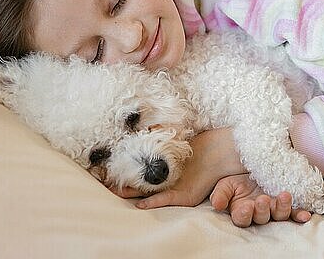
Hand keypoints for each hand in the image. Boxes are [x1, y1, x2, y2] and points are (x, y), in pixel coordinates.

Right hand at [111, 128, 245, 207]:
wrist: (219, 153)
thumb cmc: (196, 145)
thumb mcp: (172, 137)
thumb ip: (156, 131)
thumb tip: (137, 116)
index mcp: (161, 171)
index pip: (137, 173)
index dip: (122, 172)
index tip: (105, 172)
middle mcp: (165, 182)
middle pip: (139, 186)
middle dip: (122, 186)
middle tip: (104, 188)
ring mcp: (174, 190)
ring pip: (148, 195)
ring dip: (133, 196)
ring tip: (116, 197)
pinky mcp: (184, 197)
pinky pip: (164, 201)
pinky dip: (152, 203)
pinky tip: (140, 207)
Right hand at [210, 174, 311, 226]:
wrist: (251, 167)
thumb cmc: (236, 178)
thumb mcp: (225, 184)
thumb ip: (221, 194)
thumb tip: (217, 204)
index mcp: (242, 211)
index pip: (242, 218)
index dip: (244, 214)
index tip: (246, 206)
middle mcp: (259, 213)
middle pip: (262, 218)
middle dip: (263, 209)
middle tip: (262, 199)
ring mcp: (274, 209)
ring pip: (279, 215)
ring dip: (282, 208)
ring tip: (284, 196)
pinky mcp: (287, 205)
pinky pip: (294, 213)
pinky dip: (300, 215)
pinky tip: (305, 215)